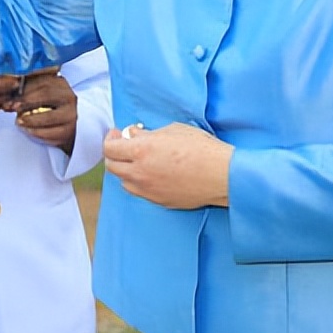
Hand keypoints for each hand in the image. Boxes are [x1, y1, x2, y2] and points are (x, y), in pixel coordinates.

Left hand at [2, 70, 76, 154]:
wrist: (67, 126)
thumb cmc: (49, 108)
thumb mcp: (40, 95)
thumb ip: (26, 92)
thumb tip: (7, 98)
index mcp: (60, 83)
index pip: (42, 80)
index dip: (24, 87)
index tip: (9, 94)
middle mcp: (68, 97)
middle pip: (46, 94)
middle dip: (26, 101)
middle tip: (12, 107)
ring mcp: (71, 115)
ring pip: (50, 116)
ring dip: (30, 119)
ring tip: (18, 121)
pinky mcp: (69, 132)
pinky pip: (52, 133)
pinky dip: (37, 132)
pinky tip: (28, 131)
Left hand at [103, 122, 233, 208]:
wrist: (222, 175)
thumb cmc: (202, 148)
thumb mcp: (173, 130)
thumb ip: (148, 134)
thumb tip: (133, 135)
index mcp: (141, 151)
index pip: (110, 148)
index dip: (110, 139)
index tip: (117, 134)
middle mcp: (140, 173)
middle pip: (112, 166)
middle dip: (114, 154)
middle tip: (123, 146)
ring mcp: (149, 190)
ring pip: (124, 182)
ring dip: (125, 170)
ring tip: (138, 161)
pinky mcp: (159, 201)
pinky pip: (140, 192)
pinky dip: (139, 182)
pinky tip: (151, 174)